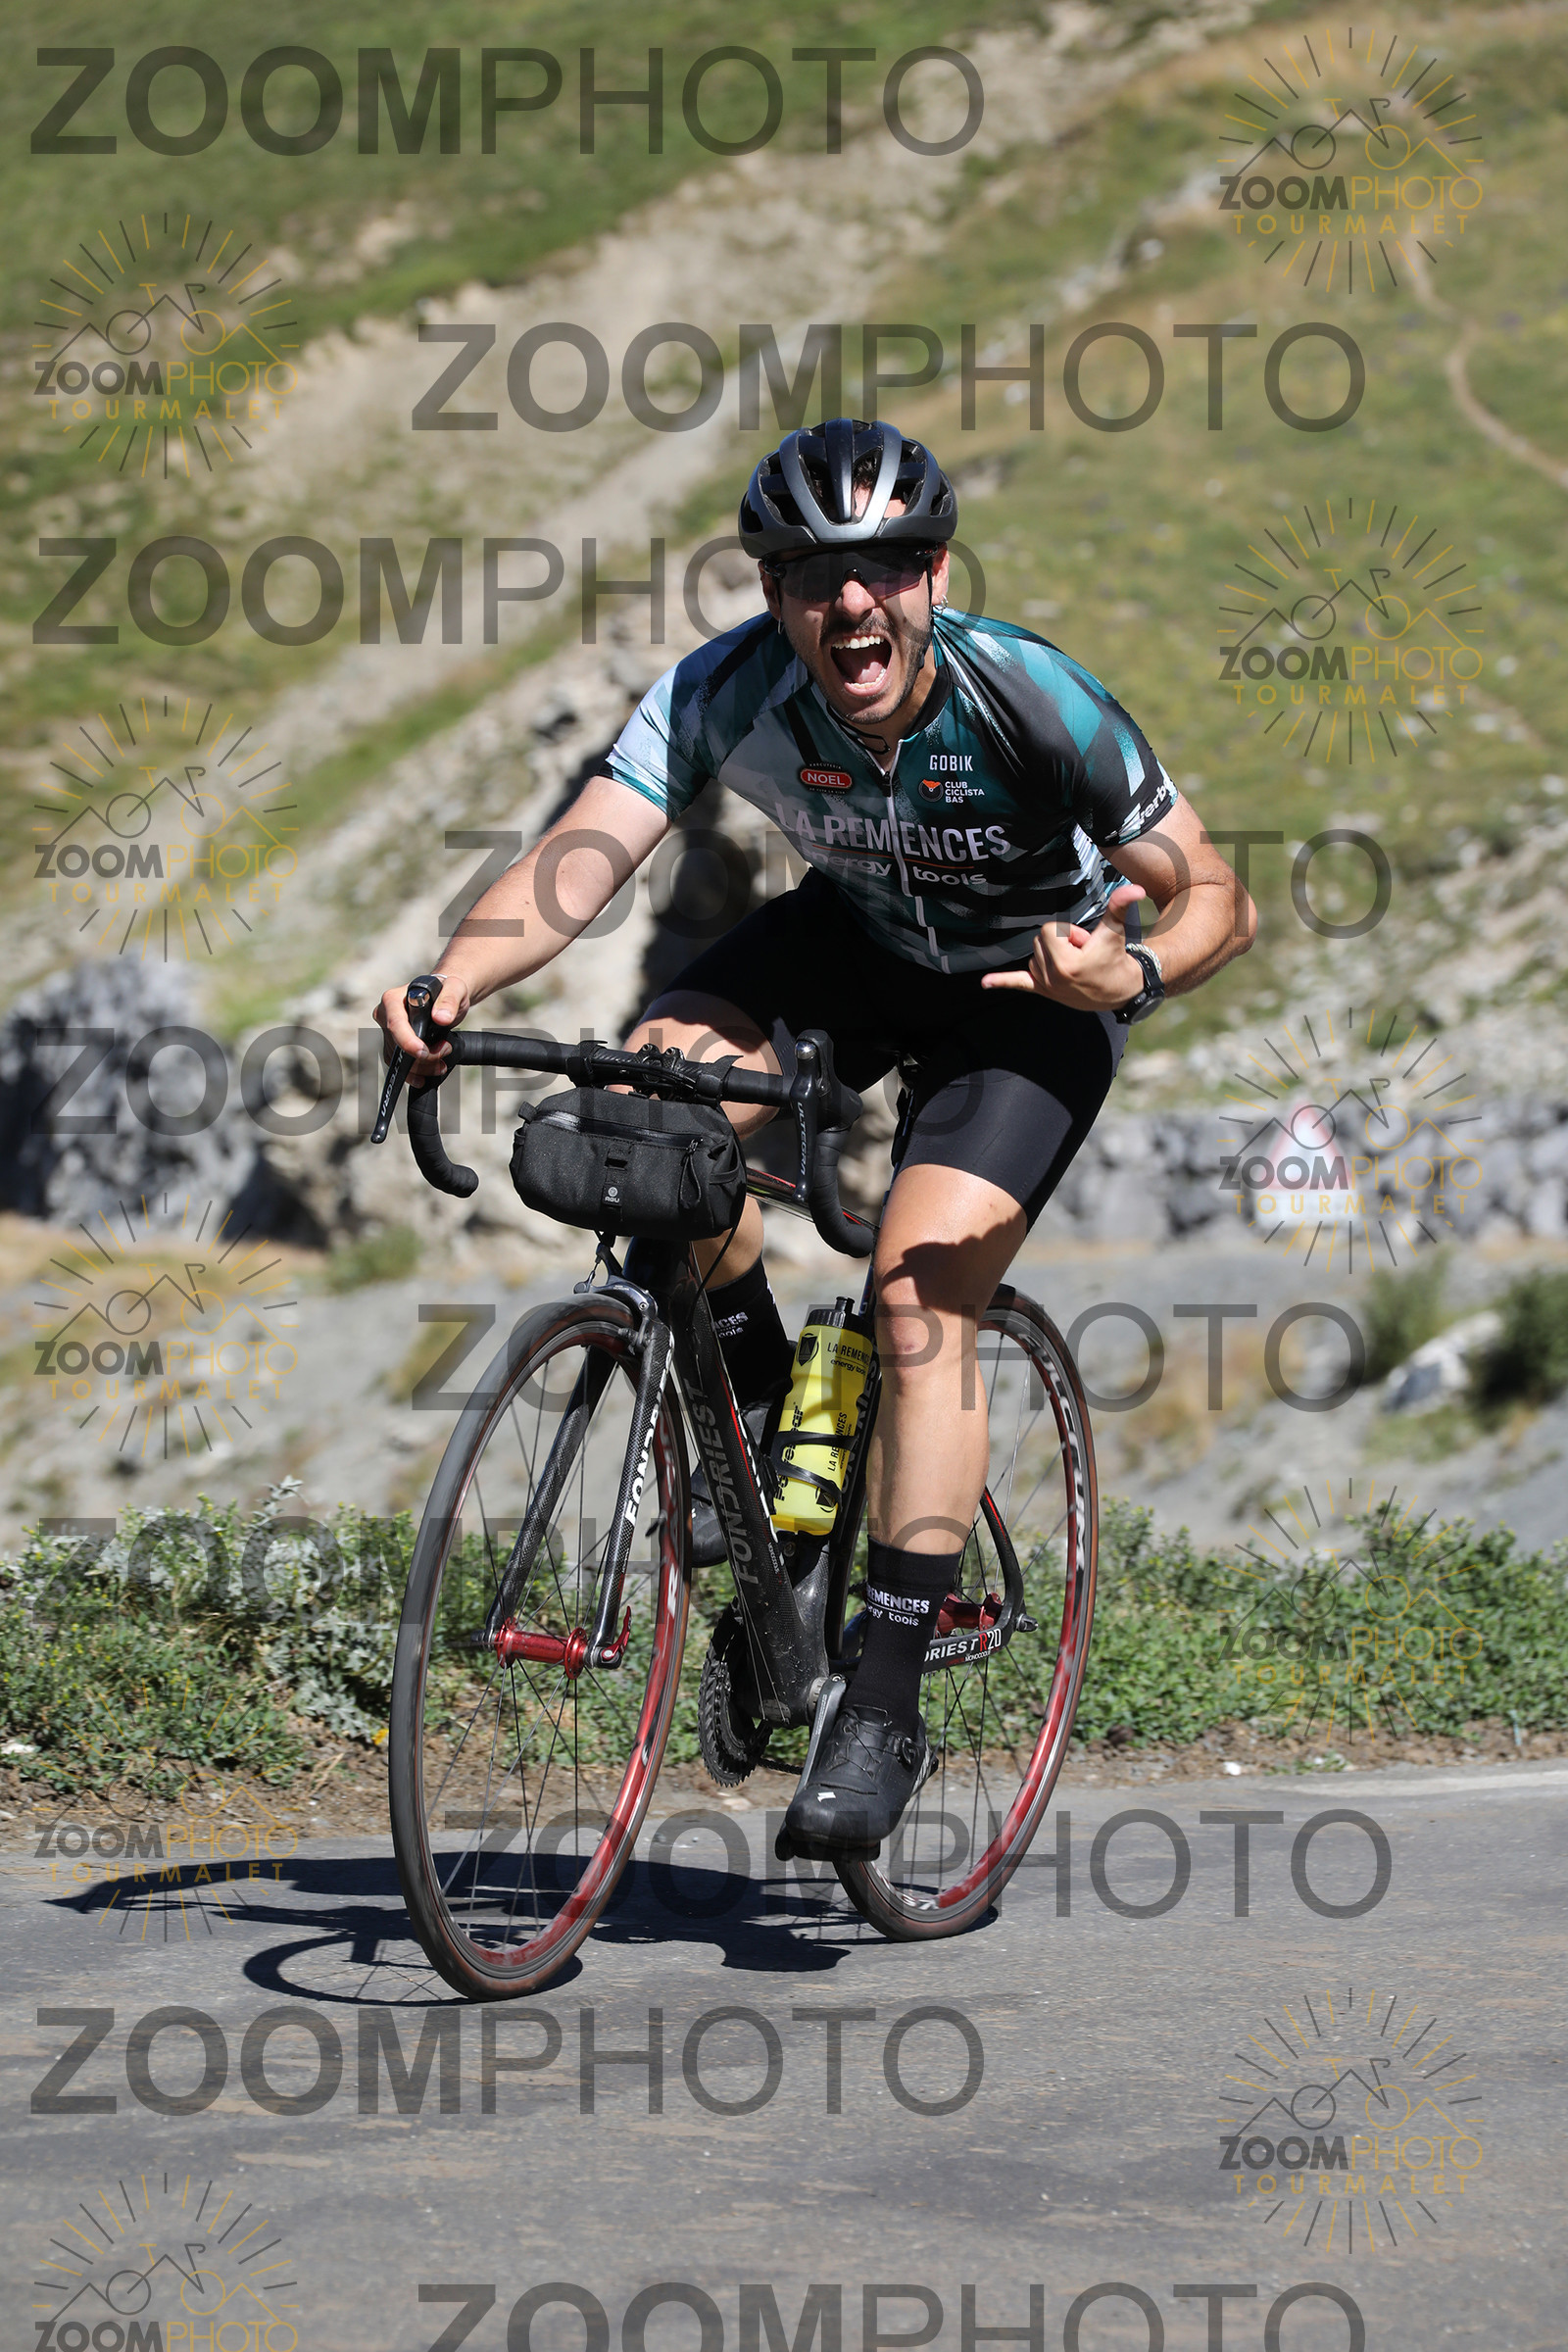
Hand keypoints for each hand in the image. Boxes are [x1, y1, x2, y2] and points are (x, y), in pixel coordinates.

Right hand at [374, 972, 470, 1082]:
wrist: (446, 996)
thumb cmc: (447, 989)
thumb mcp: (455, 989)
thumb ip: (449, 1000)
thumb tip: (441, 1017)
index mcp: (393, 999)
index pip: (395, 1024)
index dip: (408, 1042)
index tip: (424, 1052)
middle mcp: (385, 1014)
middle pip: (397, 1045)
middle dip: (423, 1056)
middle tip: (446, 1050)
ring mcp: (388, 1030)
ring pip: (398, 1058)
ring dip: (422, 1066)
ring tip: (442, 1062)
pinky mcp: (393, 1043)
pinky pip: (399, 1063)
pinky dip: (416, 1071)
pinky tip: (429, 1072)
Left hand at [979, 883, 1148, 1009]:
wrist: (1120, 990)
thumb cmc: (1116, 957)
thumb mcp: (1115, 930)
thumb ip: (1120, 906)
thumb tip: (1135, 888)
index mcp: (1065, 963)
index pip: (1049, 929)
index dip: (1069, 932)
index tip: (1085, 944)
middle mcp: (1051, 977)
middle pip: (1040, 940)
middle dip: (1061, 941)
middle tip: (1083, 953)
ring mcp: (1046, 985)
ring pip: (1035, 954)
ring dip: (1053, 953)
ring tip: (1076, 964)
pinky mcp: (1043, 991)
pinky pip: (1019, 983)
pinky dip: (1002, 982)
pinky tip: (985, 983)